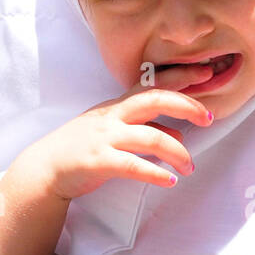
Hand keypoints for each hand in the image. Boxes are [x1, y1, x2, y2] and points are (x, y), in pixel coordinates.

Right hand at [13, 65, 214, 202]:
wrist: (45, 168)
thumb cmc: (84, 148)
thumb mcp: (115, 133)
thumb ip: (147, 130)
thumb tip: (180, 136)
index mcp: (118, 106)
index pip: (152, 84)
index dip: (181, 77)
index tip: (206, 74)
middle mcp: (113, 116)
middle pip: (154, 99)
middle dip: (186, 105)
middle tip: (209, 118)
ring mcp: (104, 137)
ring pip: (150, 137)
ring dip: (177, 152)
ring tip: (190, 167)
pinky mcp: (98, 161)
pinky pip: (133, 165)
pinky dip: (154, 173)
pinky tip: (169, 181)